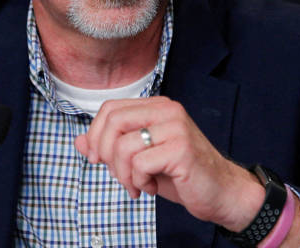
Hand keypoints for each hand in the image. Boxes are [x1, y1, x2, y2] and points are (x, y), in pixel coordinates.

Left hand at [74, 96, 264, 230]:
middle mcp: (167, 110)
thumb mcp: (139, 159)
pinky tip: (151, 187)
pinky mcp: (181, 149)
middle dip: (105, 155)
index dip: (95, 135)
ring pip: (123, 146)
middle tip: (118, 175)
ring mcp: (176, 127)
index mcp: (157, 106)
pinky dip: (138, 182)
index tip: (96, 159)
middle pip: (113, 122)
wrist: (221, 193)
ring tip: (138, 184)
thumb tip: (78, 141)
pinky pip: (139, 164)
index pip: (110, 108)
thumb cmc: (180, 175)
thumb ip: (111, 148)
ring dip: (123, 175)